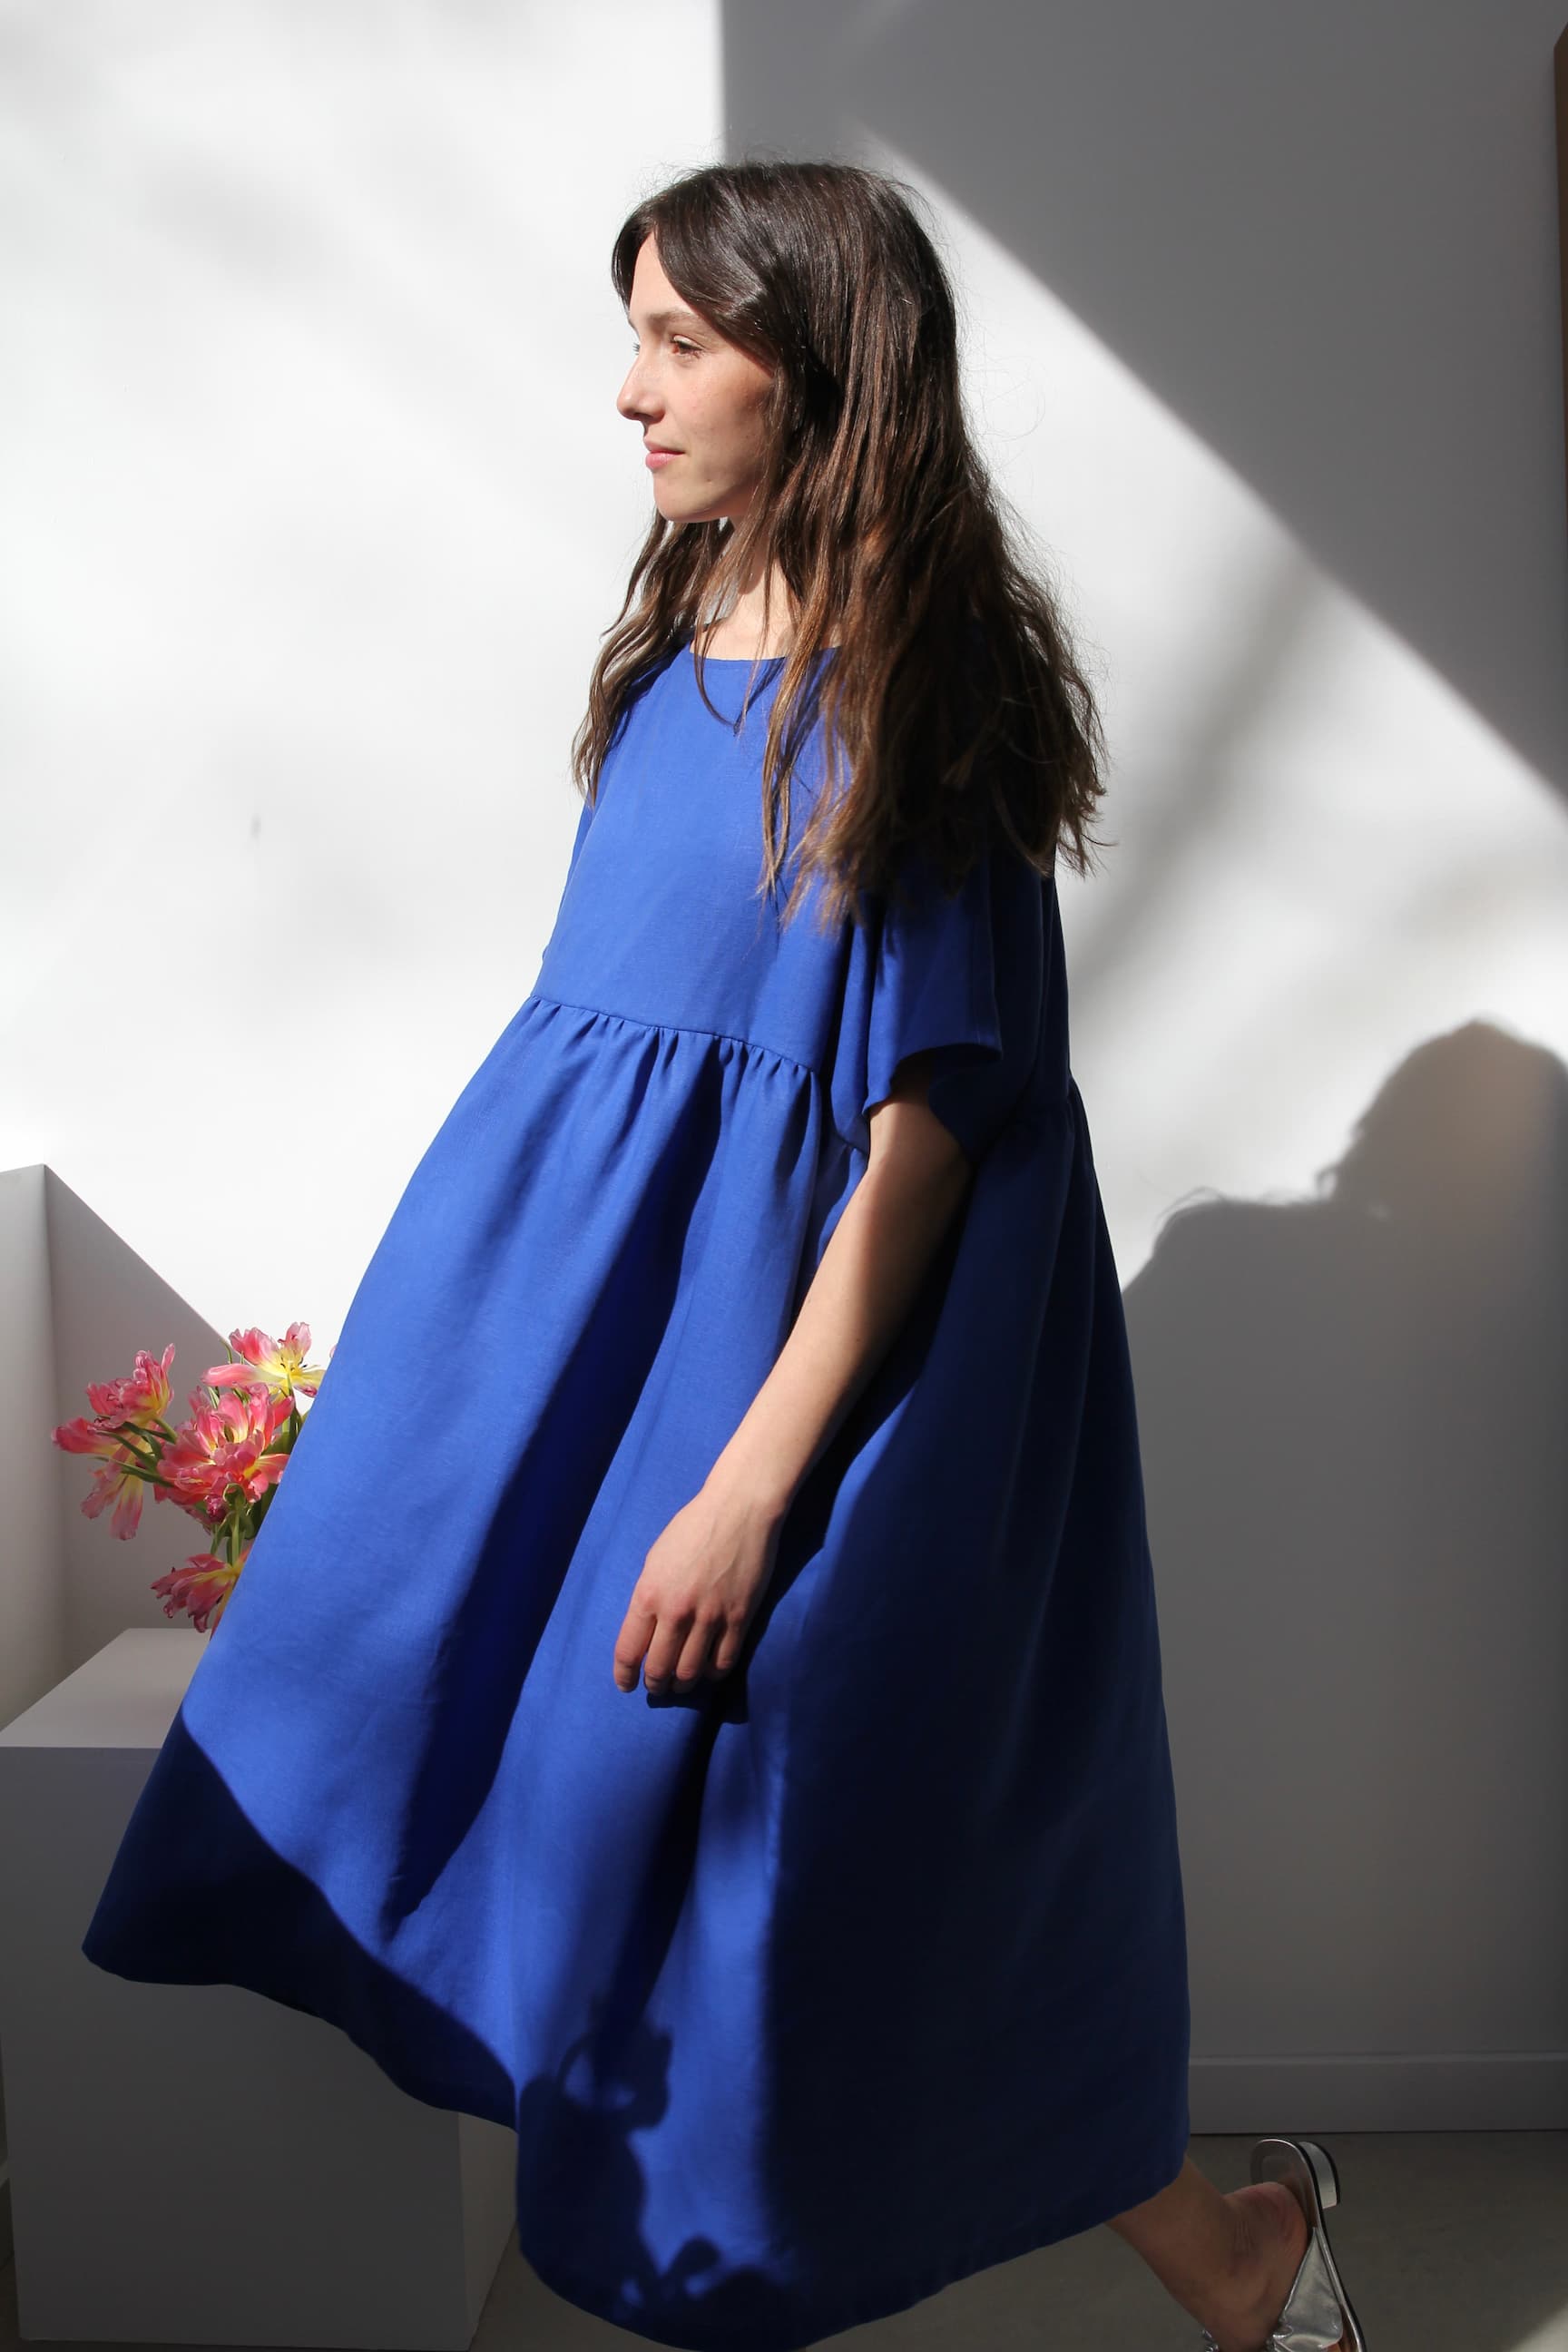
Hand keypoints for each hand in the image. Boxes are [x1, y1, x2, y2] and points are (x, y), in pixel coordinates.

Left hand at [612, 1474, 784, 1693]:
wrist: (738, 1510)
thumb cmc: (692, 1528)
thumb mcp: (655, 1560)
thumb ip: (649, 1598)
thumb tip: (647, 1633)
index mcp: (648, 1594)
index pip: (629, 1651)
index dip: (624, 1676)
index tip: (626, 1685)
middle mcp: (676, 1612)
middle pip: (659, 1669)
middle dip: (655, 1685)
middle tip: (656, 1687)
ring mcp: (710, 1618)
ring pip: (691, 1673)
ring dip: (682, 1685)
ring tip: (681, 1684)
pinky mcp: (740, 1619)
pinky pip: (723, 1662)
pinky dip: (712, 1674)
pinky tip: (708, 1670)